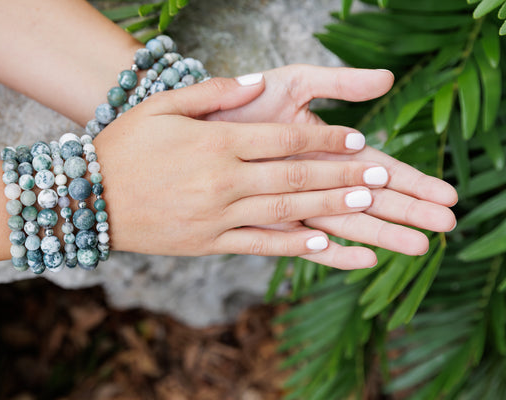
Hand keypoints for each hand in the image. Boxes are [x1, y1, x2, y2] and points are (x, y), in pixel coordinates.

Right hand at [93, 75, 393, 262]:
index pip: (283, 140)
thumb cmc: (123, 147)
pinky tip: (323, 243)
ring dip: (329, 208)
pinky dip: (293, 245)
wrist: (87, 199)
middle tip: (381, 174)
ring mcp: (215, 217)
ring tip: (366, 203)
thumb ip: (211, 92)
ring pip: (285, 212)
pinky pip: (258, 245)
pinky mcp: (207, 243)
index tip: (357, 139)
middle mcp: (220, 181)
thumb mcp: (161, 107)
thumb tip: (255, 82)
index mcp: (214, 144)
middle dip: (342, 174)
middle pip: (294, 177)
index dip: (325, 141)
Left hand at [207, 65, 456, 268]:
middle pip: (370, 199)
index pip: (377, 167)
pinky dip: (332, 252)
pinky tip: (363, 260)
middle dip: (408, 211)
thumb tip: (388, 78)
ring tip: (419, 246)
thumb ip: (338, 83)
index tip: (444, 194)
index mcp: (327, 148)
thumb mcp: (295, 82)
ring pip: (345, 222)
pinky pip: (303, 243)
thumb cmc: (247, 100)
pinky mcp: (269, 220)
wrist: (201, 123)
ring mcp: (295, 202)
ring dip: (382, 233)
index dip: (411, 180)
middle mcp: (315, 179)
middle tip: (445, 225)